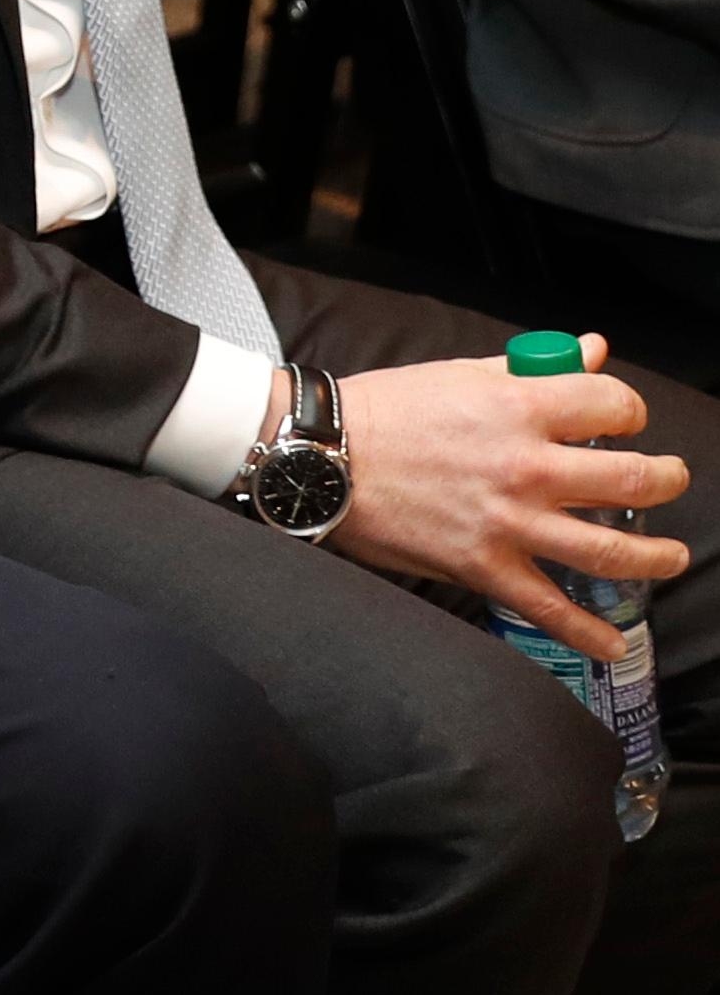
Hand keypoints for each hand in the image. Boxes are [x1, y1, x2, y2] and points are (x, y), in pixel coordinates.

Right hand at [331, 338, 690, 659]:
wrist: (320, 458)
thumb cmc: (385, 410)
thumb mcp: (462, 373)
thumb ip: (534, 366)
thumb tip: (592, 350)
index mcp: (520, 407)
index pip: (615, 405)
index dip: (630, 410)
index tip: (623, 420)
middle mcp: (526, 466)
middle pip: (635, 479)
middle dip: (667, 480)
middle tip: (668, 481)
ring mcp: (508, 522)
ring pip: (610, 550)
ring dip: (656, 557)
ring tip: (672, 557)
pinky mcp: (481, 566)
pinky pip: (548, 608)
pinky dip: (588, 634)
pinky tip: (613, 644)